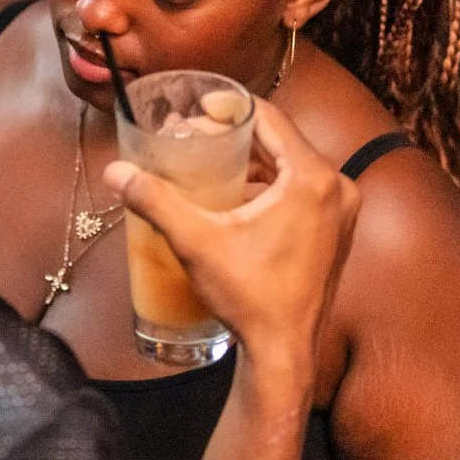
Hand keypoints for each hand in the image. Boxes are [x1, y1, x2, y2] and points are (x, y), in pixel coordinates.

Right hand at [106, 101, 357, 385]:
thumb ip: (157, 201)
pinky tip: (238, 195)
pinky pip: (303, 190)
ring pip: (292, 165)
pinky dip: (272, 184)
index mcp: (313, 178)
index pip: (271, 118)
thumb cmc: (250, 298)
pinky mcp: (337, 231)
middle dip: (238, 134)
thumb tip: (117, 172)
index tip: (200, 108)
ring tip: (212, 161)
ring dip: (255, 160)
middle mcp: (338, 188)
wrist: (284, 352)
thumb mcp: (198, 243)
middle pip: (282, 140)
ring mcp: (342, 211)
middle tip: (197, 134)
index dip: (232, 107)